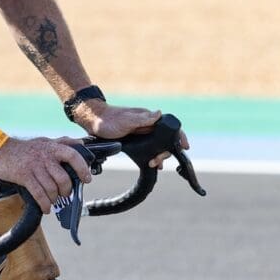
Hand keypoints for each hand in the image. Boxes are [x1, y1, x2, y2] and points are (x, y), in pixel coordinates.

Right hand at [0, 137, 92, 212]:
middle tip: (64, 194)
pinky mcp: (24, 176)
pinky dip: (44, 204)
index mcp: (52, 148)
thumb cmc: (24, 148)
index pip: (73, 155)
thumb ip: (62, 142)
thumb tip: (80, 143)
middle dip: (66, 190)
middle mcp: (45, 156)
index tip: (86, 179)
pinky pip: (39, 194)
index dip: (82, 168)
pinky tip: (45, 207)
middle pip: (63, 178)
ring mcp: (34, 166)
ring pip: (51, 188)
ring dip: (54, 198)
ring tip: (52, 200)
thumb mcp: (44, 141)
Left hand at [74, 102, 189, 168]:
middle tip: (158, 162)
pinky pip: (149, 148)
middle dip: (166, 151)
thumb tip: (159, 114)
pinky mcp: (137, 139)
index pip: (169, 126)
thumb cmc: (109, 120)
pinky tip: (153, 164)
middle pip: (165, 139)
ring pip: (158, 145)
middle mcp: (148, 125)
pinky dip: (153, 156)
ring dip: (160, 155)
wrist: (94, 122)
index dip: (179, 135)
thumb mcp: (126, 120)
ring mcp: (143, 132)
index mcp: (148, 118)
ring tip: (156, 165)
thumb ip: (142, 119)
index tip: (184, 146)